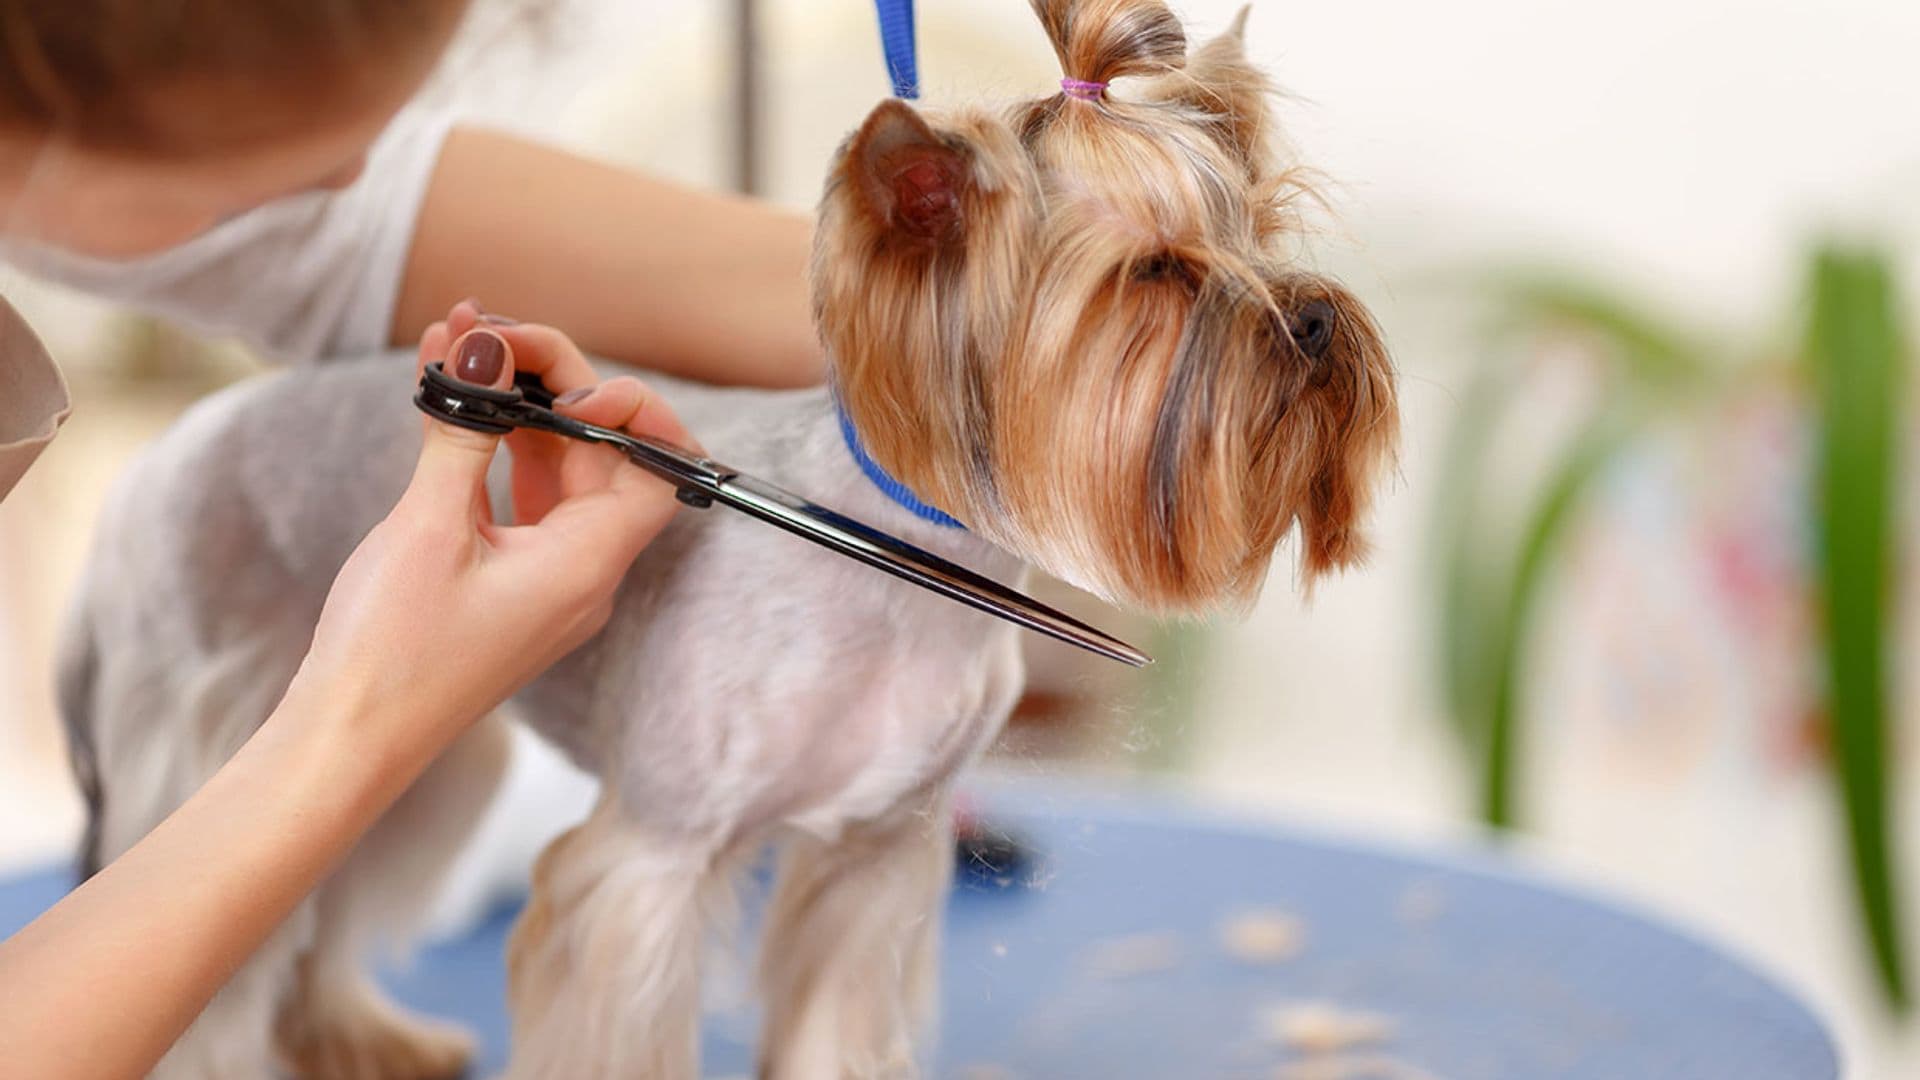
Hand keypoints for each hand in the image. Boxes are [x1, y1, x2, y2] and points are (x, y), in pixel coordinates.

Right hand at [294, 302, 689, 762]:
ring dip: (515, 405)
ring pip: (555, 469)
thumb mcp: (428, 527)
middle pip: (602, 454)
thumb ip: (465, 431)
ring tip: (459, 340)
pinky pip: (517, 497)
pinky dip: (490, 446)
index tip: (563, 382)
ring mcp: (546, 577)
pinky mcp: (506, 581)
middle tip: (485, 333)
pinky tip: (445, 393)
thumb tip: (483, 349)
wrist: (346, 741)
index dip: (630, 409)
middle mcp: (582, 571)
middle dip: (553, 383)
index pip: (657, 466)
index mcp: (589, 564)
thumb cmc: (391, 652)